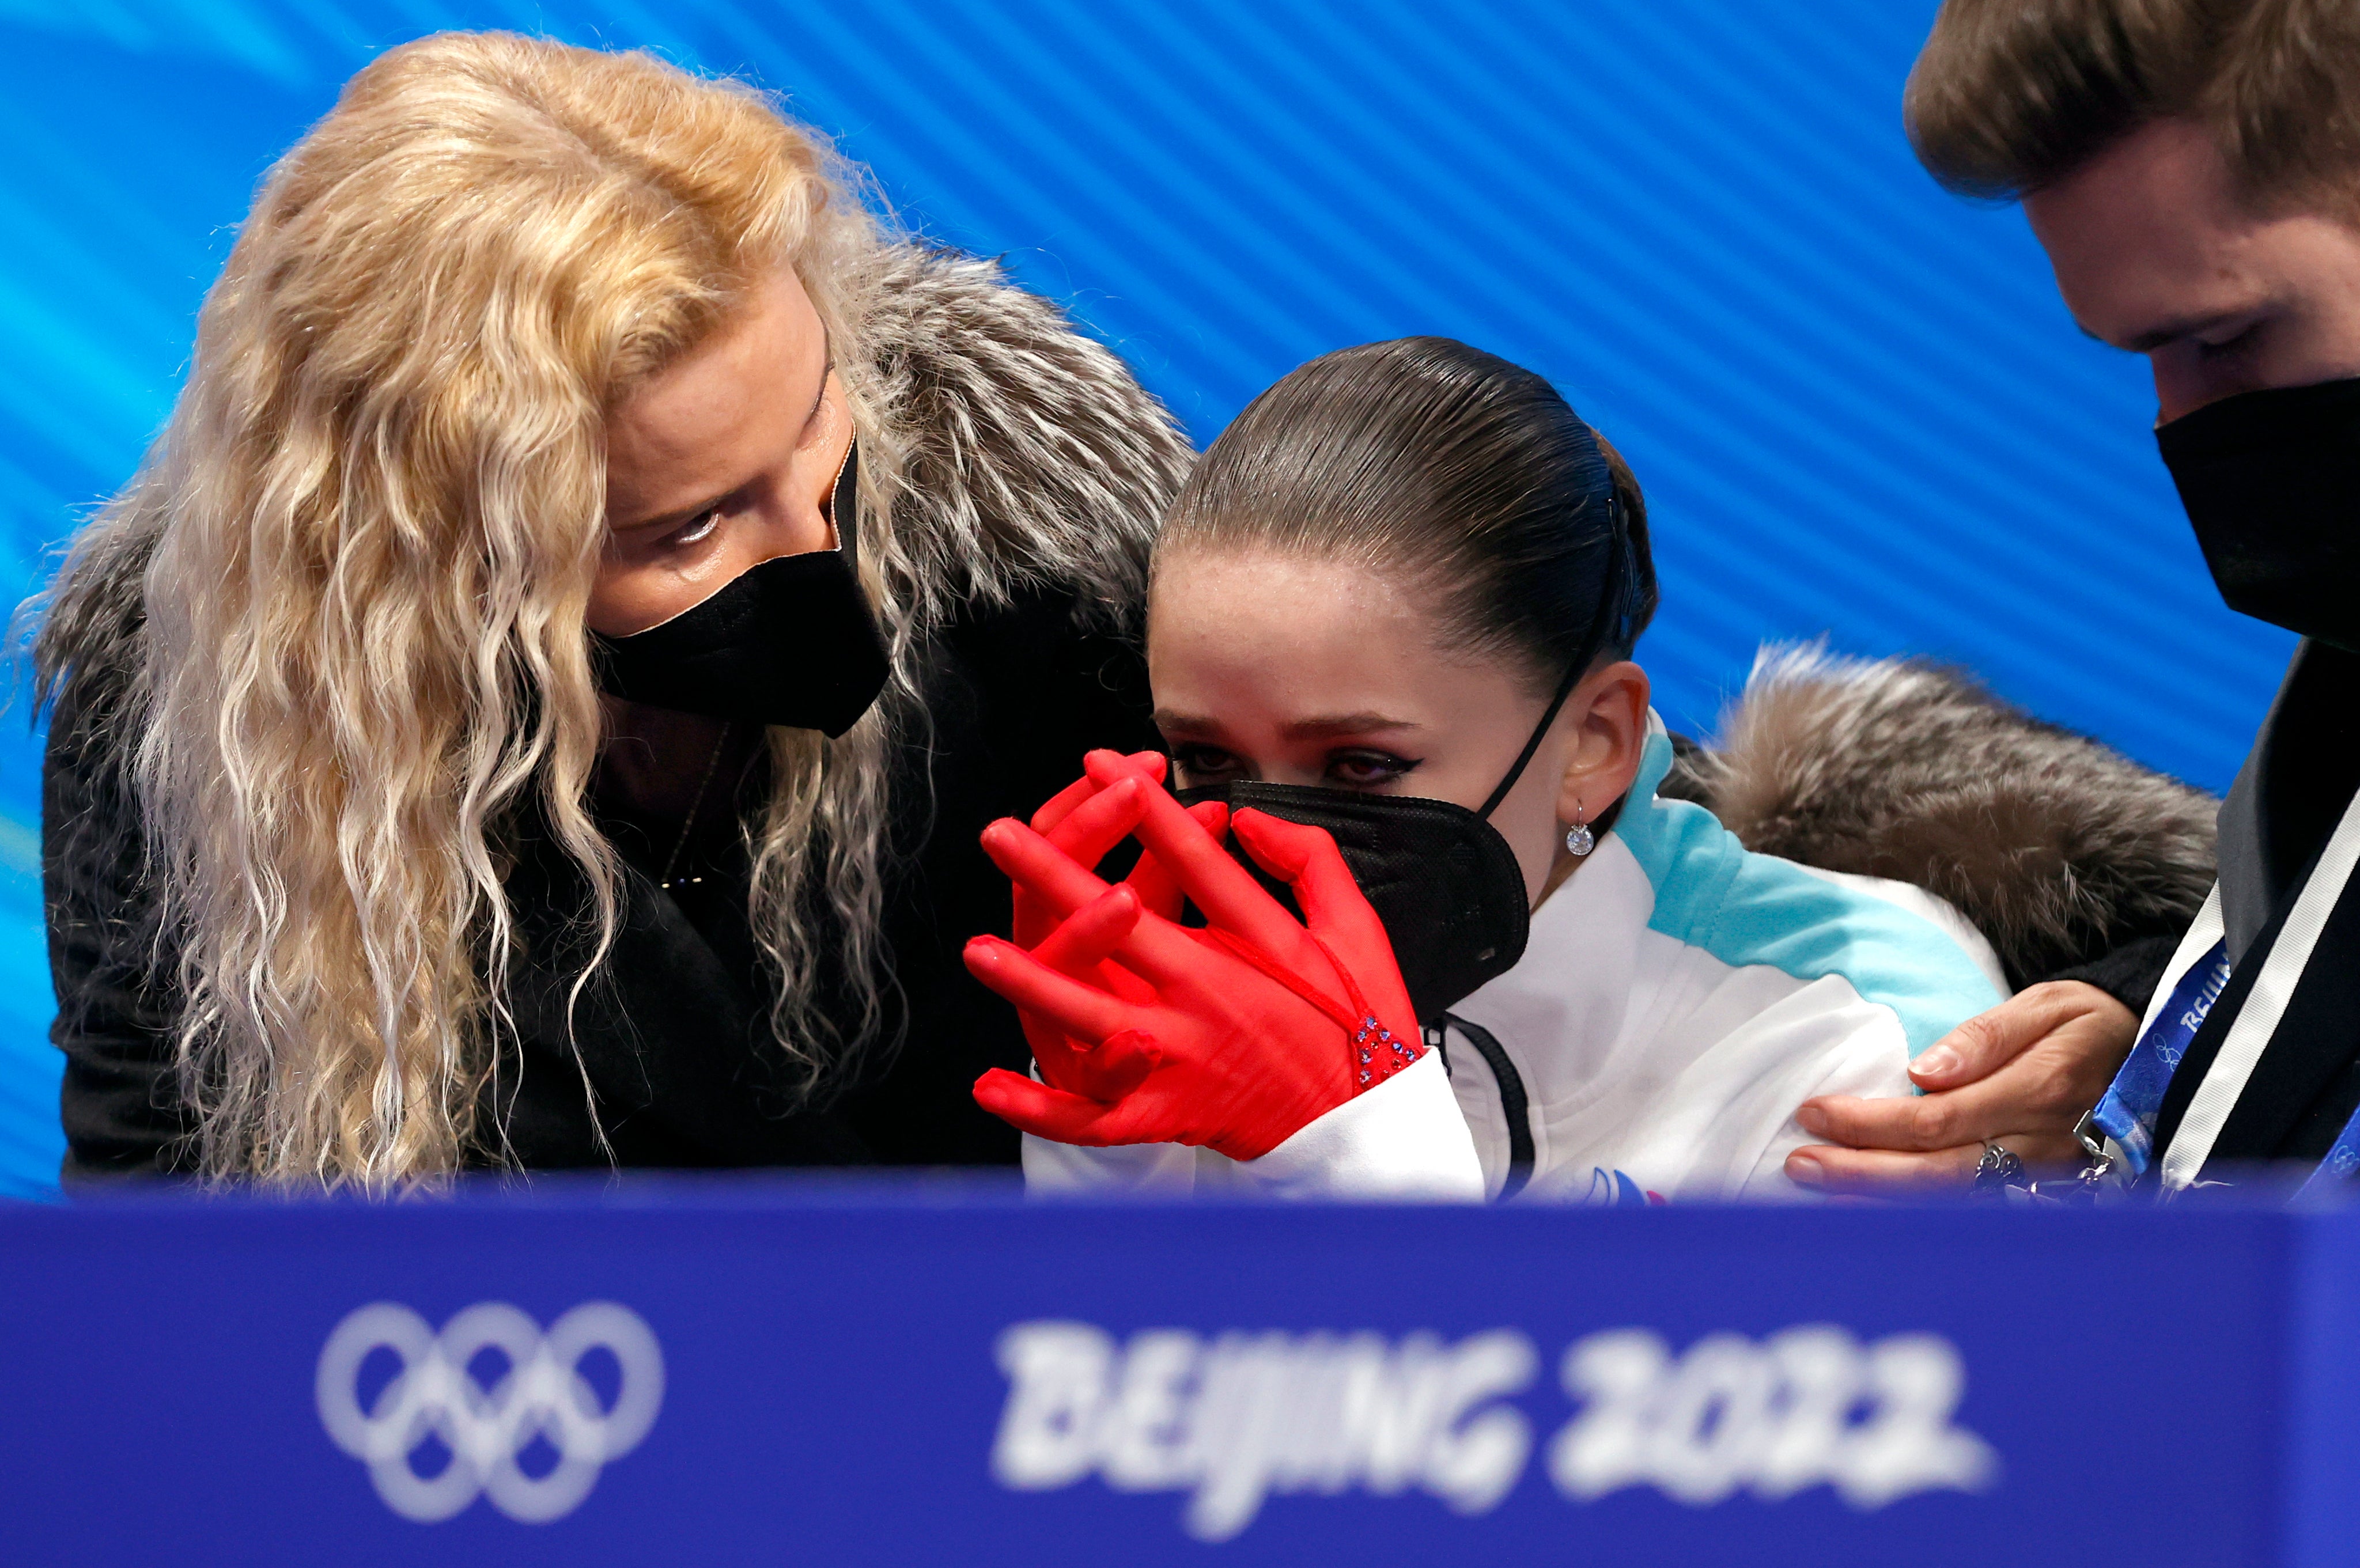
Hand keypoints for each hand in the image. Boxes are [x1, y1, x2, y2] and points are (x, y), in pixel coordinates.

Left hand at [965, 800, 1421, 1159]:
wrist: (1361, 1126)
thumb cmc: (1357, 1024)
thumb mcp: (1355, 930)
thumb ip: (1309, 862)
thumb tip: (1251, 819)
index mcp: (1255, 943)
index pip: (1191, 861)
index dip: (1144, 809)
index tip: (1103, 762)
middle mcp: (1208, 994)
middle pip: (1120, 923)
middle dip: (1055, 876)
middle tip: (1004, 836)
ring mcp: (1182, 1056)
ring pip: (1092, 1014)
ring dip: (1033, 980)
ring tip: (981, 950)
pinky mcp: (1168, 1112)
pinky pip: (1092, 1115)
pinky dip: (1041, 1105)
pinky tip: (991, 1087)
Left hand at [1783, 981, 2138, 1193]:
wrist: (2154, 1057)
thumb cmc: (2087, 1025)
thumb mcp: (2046, 1006)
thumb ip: (1985, 1037)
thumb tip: (1922, 1071)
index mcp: (2039, 1090)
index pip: (1938, 1119)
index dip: (1872, 1123)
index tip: (1816, 1112)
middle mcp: (2042, 1144)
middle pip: (1938, 1170)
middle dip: (1862, 1170)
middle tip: (1799, 1162)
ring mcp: (2045, 1176)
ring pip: (1954, 1198)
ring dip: (1881, 1195)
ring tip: (1817, 1184)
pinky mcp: (2044, 1191)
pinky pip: (1973, 1203)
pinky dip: (1918, 1207)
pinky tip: (1870, 1201)